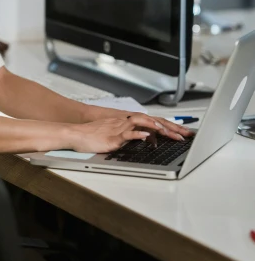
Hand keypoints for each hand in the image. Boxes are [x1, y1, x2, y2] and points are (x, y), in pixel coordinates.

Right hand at [66, 113, 190, 153]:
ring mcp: (120, 128)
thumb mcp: (115, 133)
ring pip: (141, 123)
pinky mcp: (112, 137)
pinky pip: (126, 133)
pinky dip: (137, 134)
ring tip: (168, 132)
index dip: (170, 126)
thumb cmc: (93, 135)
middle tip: (186, 134)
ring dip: (155, 127)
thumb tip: (147, 139)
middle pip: (152, 121)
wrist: (76, 133)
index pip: (153, 121)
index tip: (184, 132)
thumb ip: (130, 135)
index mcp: (129, 122)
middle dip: (170, 127)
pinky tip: (146, 136)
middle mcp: (126, 122)